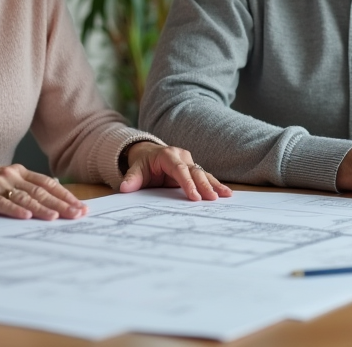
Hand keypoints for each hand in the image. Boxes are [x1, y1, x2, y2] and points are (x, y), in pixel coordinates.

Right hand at [0, 164, 87, 219]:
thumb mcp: (3, 183)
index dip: (65, 195)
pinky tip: (28, 217)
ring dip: (44, 208)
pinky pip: (3, 204)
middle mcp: (11, 175)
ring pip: (26, 198)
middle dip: (62, 204)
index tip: (81, 206)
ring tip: (59, 218)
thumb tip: (51, 195)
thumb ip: (24, 188)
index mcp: (18, 171)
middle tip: (78, 214)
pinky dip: (16, 211)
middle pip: (41, 191)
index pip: (47, 183)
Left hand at [118, 142, 232, 200]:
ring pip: (203, 173)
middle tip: (213, 199)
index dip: (187, 183)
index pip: (179, 170)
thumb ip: (132, 178)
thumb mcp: (135, 169)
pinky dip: (215, 184)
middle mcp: (182, 156)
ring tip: (226, 194)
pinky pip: (205, 177)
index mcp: (168, 155)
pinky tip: (226, 192)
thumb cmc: (143, 163)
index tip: (194, 197)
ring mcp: (190, 162)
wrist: (148, 153)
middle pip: (195, 172)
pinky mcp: (193, 169)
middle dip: (204, 185)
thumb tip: (124, 188)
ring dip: (214, 185)